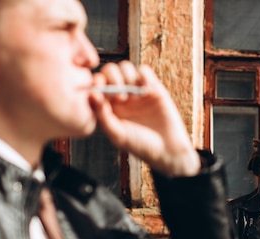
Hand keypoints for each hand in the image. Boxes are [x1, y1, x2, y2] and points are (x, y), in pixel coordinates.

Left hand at [90, 61, 200, 176]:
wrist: (168, 150)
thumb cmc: (141, 145)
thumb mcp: (118, 134)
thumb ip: (102, 116)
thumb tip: (91, 94)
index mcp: (108, 106)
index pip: (97, 84)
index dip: (96, 82)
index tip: (99, 88)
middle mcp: (121, 96)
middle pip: (110, 71)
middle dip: (112, 78)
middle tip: (120, 98)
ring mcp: (137, 91)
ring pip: (125, 67)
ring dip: (127, 77)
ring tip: (134, 97)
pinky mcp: (154, 87)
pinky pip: (144, 70)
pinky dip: (143, 76)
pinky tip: (146, 91)